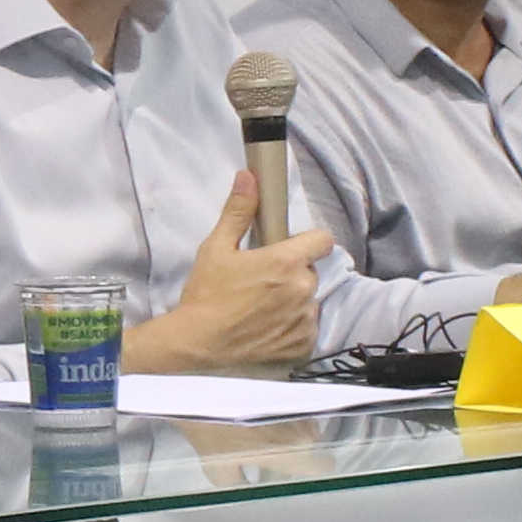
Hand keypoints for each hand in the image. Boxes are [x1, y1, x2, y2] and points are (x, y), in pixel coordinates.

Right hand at [127, 172, 337, 377]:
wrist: (198, 342)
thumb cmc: (206, 293)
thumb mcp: (216, 248)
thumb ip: (238, 212)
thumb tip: (248, 177)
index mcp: (286, 261)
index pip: (323, 241)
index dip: (310, 242)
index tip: (292, 248)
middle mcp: (302, 289)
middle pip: (310, 272)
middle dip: (293, 274)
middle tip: (263, 282)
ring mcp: (304, 319)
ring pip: (308, 301)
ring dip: (292, 302)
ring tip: (262, 308)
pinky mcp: (302, 344)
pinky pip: (306, 328)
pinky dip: (292, 328)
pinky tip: (267, 328)